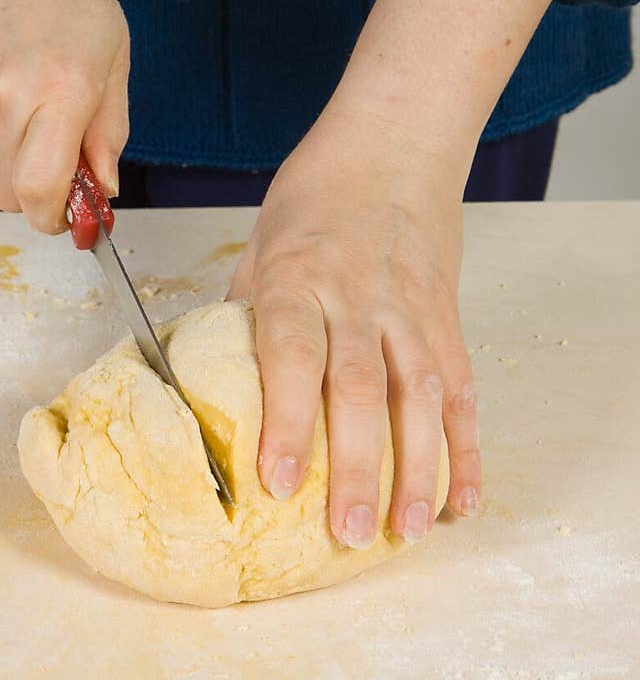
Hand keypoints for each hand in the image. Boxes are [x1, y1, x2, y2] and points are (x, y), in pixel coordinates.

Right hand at [0, 0, 128, 231]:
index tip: (73, 214)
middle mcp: (4, 102)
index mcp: (58, 94)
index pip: (39, 193)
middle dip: (37, 194)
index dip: (55, 217)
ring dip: (13, 160)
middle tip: (60, 163)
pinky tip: (4, 87)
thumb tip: (104, 187)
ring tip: (32, 105)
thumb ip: (108, 132)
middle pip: (8, 195)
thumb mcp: (113, 58)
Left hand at [229, 108, 479, 544]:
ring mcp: (411, 312)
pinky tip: (460, 499)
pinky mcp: (447, 322)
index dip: (285, 420)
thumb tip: (213, 385)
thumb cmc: (316, 197)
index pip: (293, 354)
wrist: (395, 147)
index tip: (277, 481)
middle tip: (344, 531)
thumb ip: (246, 316)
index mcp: (299, 278)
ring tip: (405, 532)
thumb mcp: (262, 245)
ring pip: (418, 399)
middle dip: (354, 467)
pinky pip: (460, 392)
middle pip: (360, 389)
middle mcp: (358, 299)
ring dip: (416, 470)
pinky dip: (465, 448)